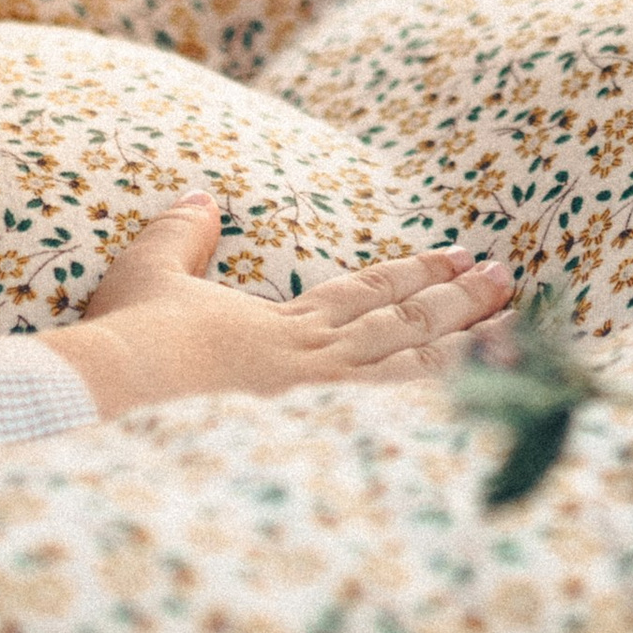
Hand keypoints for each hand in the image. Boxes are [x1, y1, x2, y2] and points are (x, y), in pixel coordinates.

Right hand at [46, 197, 514, 415]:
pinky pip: (389, 418)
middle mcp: (309, 358)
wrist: (114, 383)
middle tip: (508, 278)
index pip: (365, 293)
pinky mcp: (306, 434)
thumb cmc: (130, 334)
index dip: (414, 274)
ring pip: (409, 367)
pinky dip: (436, 408)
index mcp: (282, 325)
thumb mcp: (151, 271)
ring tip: (518, 331)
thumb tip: (202, 198)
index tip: (458, 256)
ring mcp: (312, 399)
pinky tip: (478, 406)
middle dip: (459, 302)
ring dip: (466, 346)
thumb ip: (182, 235)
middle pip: (401, 322)